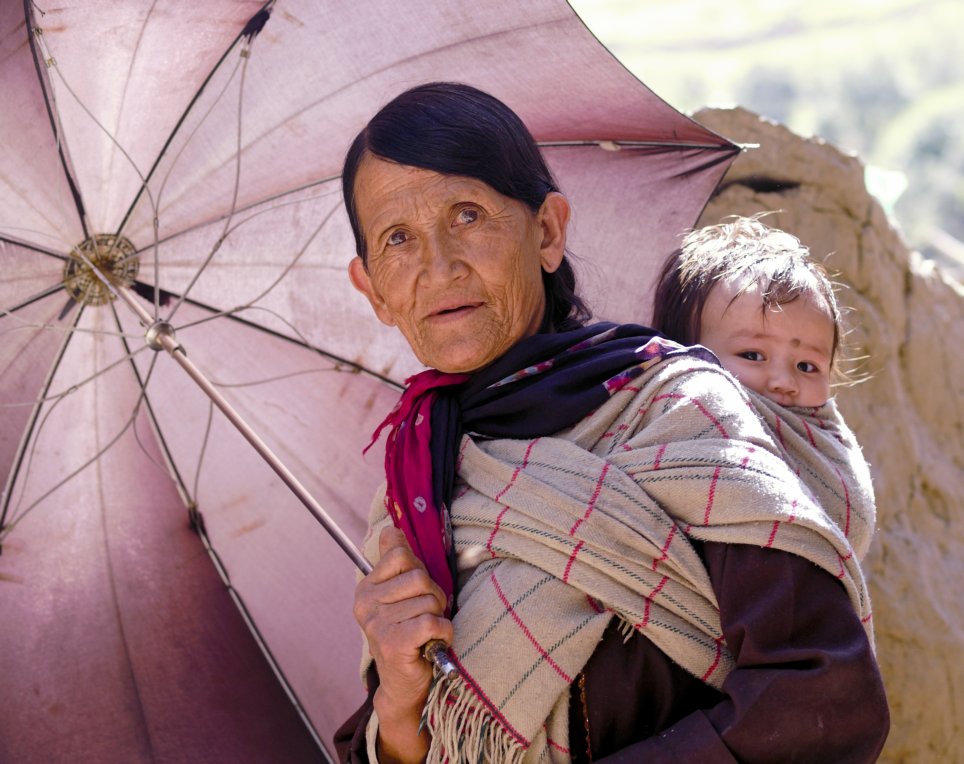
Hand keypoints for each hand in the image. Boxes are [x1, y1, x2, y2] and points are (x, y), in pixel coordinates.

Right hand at [353, 526, 453, 761]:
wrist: (405, 683)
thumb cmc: (409, 632)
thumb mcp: (401, 592)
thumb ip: (395, 560)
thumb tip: (391, 528)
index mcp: (366, 587)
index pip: (400, 555)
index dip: (419, 572)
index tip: (416, 594)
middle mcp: (365, 604)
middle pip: (418, 577)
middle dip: (433, 596)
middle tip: (426, 616)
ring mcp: (376, 624)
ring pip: (429, 600)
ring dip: (438, 617)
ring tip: (427, 632)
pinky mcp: (393, 643)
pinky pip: (432, 621)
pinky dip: (443, 632)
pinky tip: (434, 643)